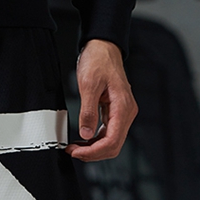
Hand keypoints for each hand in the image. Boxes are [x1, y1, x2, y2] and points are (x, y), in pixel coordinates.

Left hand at [65, 38, 137, 161]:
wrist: (103, 46)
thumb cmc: (98, 60)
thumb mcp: (88, 84)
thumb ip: (88, 110)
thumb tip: (86, 134)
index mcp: (123, 107)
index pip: (113, 141)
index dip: (94, 151)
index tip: (77, 152)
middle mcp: (126, 112)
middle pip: (114, 145)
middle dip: (93, 153)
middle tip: (73, 152)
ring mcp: (122, 112)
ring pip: (111, 140)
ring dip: (94, 147)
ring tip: (76, 148)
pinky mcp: (115, 110)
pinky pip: (108, 131)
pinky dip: (96, 138)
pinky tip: (84, 139)